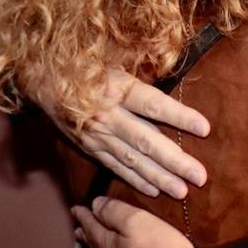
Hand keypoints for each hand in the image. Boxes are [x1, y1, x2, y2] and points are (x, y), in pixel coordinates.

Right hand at [44, 67, 210, 198]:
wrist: (42, 77)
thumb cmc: (86, 61)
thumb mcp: (114, 56)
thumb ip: (142, 65)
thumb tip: (175, 64)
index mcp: (116, 88)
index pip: (152, 104)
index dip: (179, 116)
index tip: (205, 128)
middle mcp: (107, 115)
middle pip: (146, 141)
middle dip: (175, 161)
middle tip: (200, 177)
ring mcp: (96, 135)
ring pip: (132, 160)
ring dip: (158, 177)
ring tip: (182, 191)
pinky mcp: (88, 147)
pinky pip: (114, 166)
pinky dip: (134, 180)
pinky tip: (154, 191)